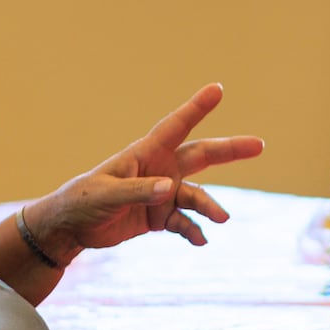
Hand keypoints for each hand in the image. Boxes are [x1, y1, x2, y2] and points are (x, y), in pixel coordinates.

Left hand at [30, 83, 265, 256]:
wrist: (70, 229)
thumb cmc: (82, 202)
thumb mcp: (105, 195)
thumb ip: (137, 192)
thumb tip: (169, 189)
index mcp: (145, 154)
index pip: (176, 126)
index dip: (197, 108)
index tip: (218, 89)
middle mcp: (159, 170)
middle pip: (201, 155)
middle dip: (230, 150)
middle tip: (259, 145)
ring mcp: (161, 193)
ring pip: (196, 195)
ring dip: (210, 206)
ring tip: (222, 219)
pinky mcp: (158, 216)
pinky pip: (184, 221)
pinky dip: (194, 230)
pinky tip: (200, 241)